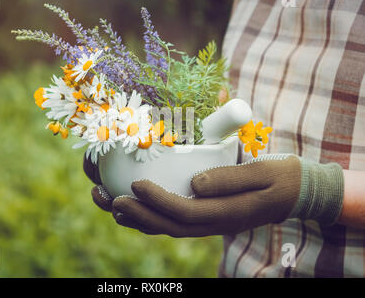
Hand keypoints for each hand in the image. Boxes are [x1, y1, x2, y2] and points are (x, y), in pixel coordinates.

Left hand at [85, 154, 343, 236]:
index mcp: (227, 214)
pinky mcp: (204, 218)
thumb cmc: (279, 178)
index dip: (158, 202)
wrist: (294, 194)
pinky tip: (129, 206)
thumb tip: (195, 183)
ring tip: (106, 203)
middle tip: (107, 199)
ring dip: (135, 219)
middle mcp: (213, 224)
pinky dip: (147, 217)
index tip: (135, 185)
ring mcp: (208, 224)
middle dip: (136, 215)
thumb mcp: (261, 173)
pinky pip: (171, 222)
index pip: (186, 212)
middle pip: (168, 226)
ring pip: (166, 228)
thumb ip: (229, 179)